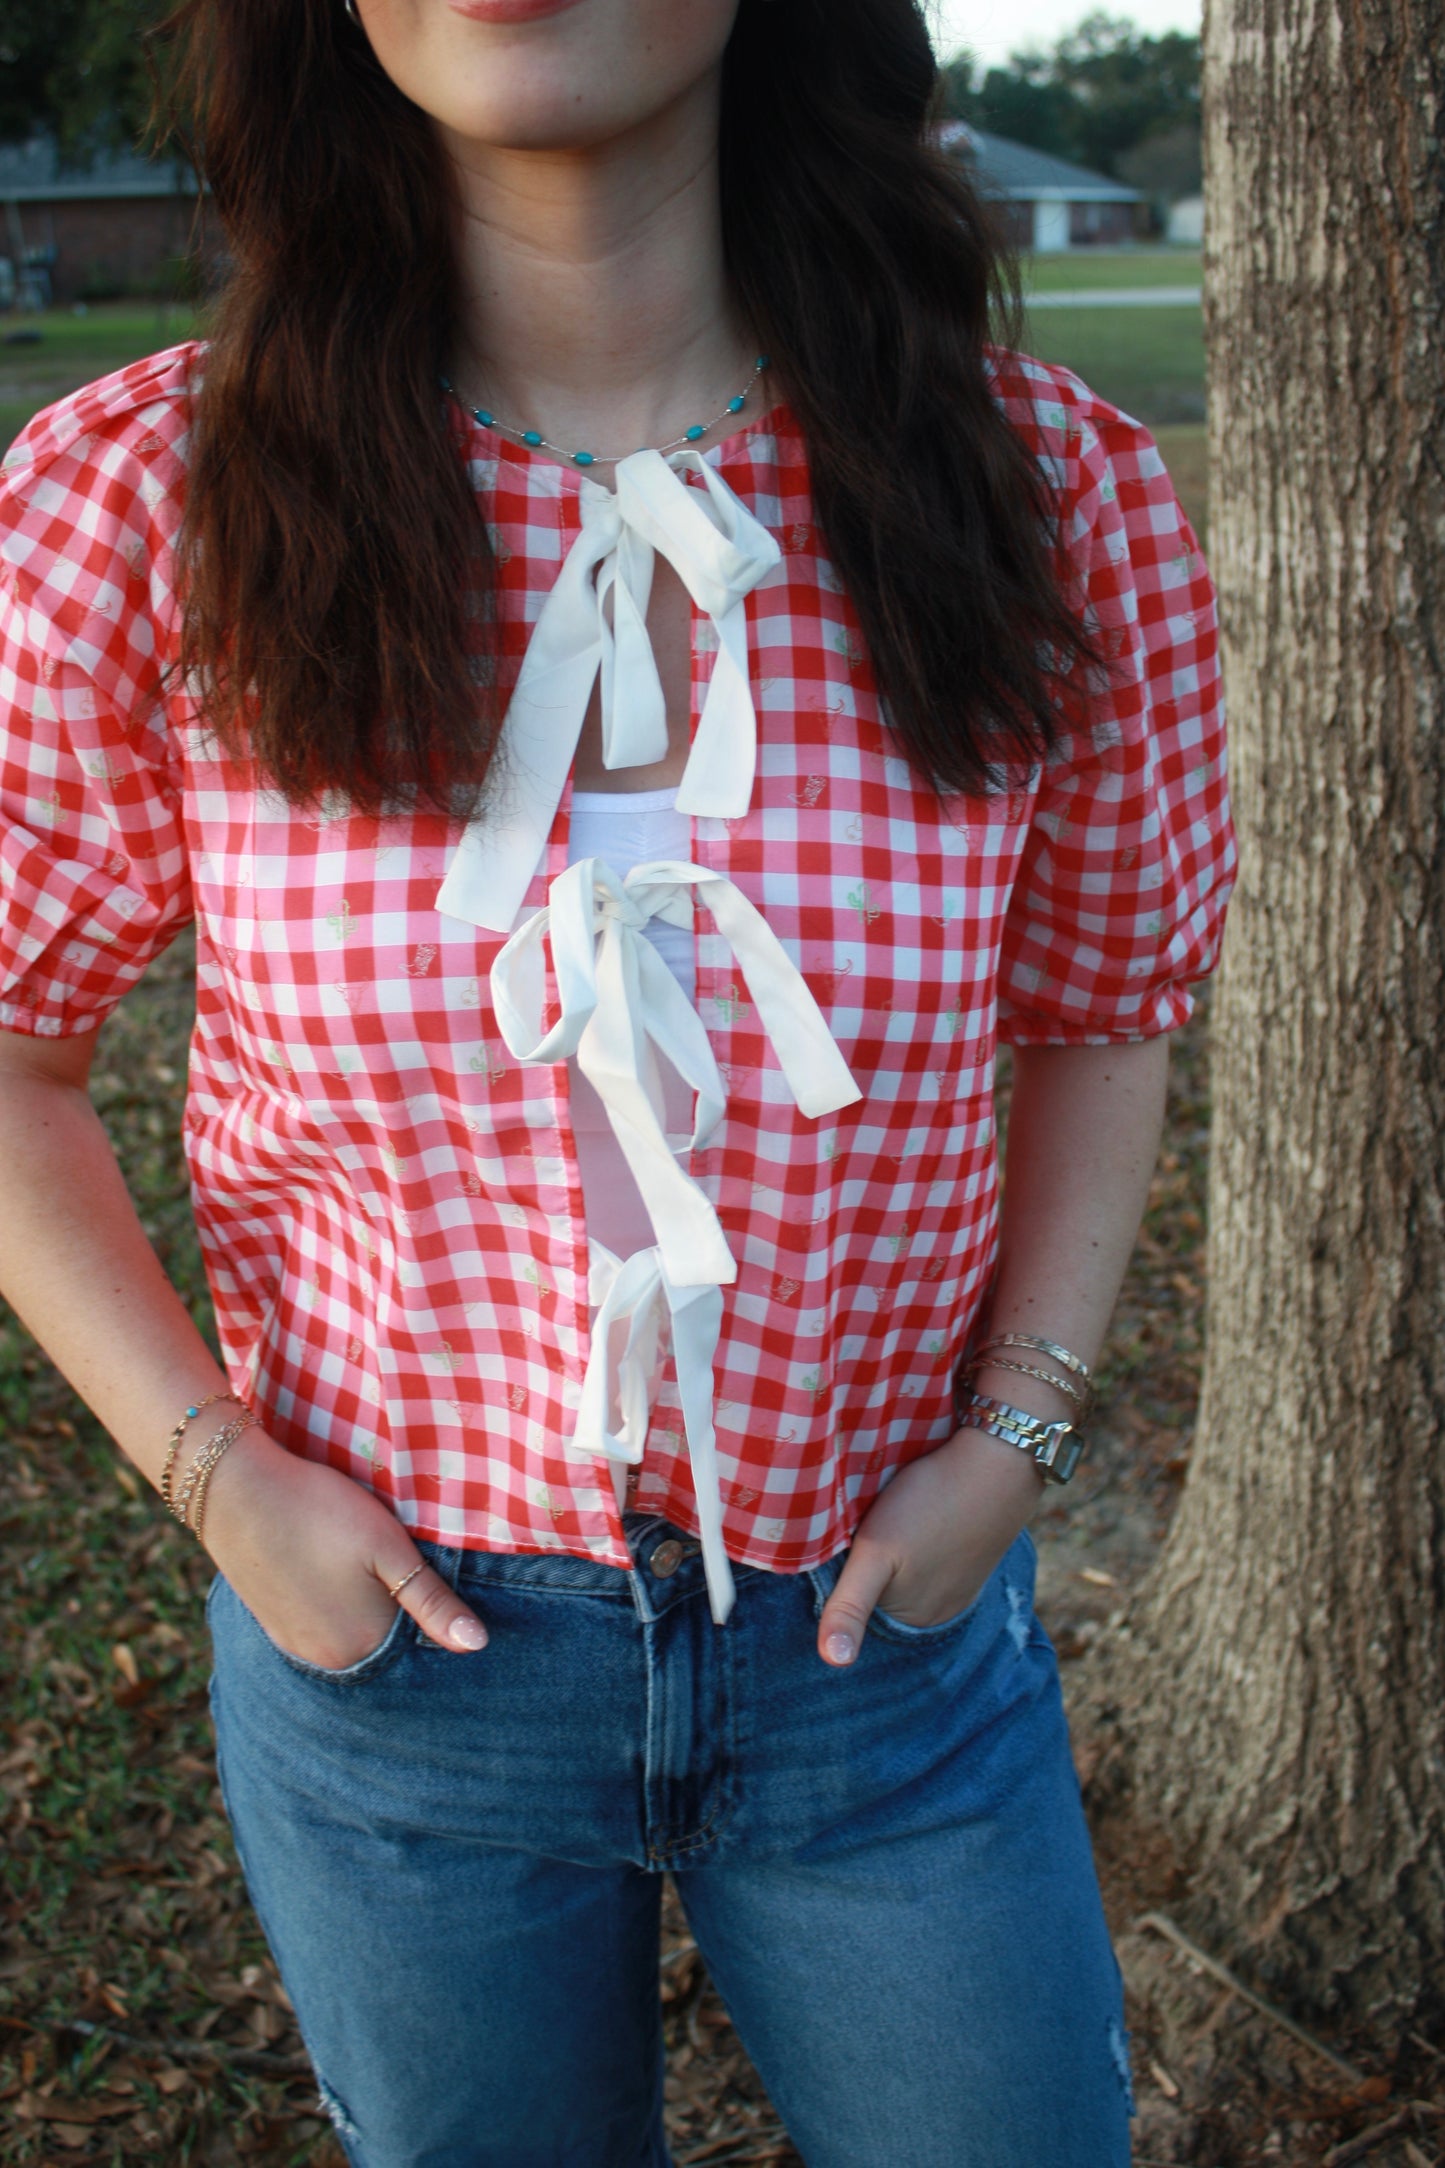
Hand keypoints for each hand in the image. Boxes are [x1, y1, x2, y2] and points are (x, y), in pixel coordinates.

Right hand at [199, 1428, 488, 1666]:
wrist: (235, 1489)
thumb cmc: (320, 1511)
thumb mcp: (388, 1549)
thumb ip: (432, 1601)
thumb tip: (477, 1646)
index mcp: (362, 1645)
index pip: (419, 1644)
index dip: (432, 1608)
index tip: (432, 1573)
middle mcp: (329, 1659)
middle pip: (385, 1642)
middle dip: (401, 1613)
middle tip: (395, 1562)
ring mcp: (295, 1645)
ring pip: (353, 1636)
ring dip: (367, 1612)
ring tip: (366, 1567)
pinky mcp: (274, 1625)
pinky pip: (322, 1629)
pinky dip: (338, 1610)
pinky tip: (337, 1577)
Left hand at [816, 1425, 1043, 1666]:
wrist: (996, 1463)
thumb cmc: (928, 1504)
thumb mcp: (875, 1552)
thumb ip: (850, 1607)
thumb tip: (833, 1662)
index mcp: (912, 1620)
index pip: (855, 1610)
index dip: (836, 1579)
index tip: (829, 1546)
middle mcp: (938, 1613)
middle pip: (881, 1597)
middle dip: (860, 1571)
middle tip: (853, 1526)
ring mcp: (959, 1585)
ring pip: (904, 1578)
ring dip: (889, 1559)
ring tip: (879, 1519)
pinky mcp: (969, 1557)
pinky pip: (928, 1561)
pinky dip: (914, 1547)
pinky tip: (911, 1519)